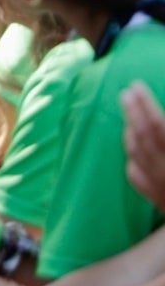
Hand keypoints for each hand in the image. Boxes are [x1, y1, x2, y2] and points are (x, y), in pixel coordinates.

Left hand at [122, 81, 164, 211]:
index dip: (146, 104)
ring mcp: (160, 185)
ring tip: (127, 114)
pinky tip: (131, 147)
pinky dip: (133, 157)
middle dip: (134, 112)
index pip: (159, 125)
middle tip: (125, 93)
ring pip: (138, 154)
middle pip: (145, 135)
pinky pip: (138, 175)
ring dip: (130, 131)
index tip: (136, 86)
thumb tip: (160, 121)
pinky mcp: (159, 199)